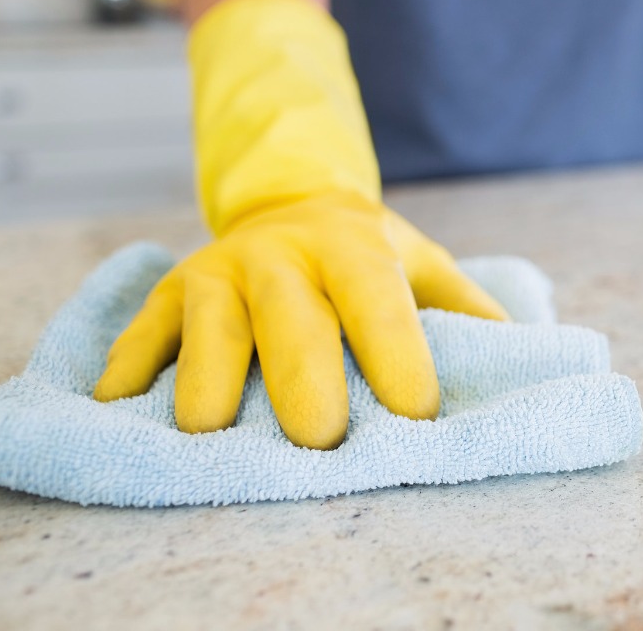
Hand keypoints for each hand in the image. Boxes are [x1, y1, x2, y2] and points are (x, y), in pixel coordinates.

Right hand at [93, 192, 507, 449]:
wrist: (292, 201)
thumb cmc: (369, 255)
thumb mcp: (424, 264)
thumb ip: (468, 309)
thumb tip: (524, 361)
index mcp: (354, 252)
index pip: (379, 304)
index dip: (398, 356)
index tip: (417, 414)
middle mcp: (282, 257)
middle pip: (291, 321)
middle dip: (303, 381)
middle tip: (320, 441)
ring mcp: (219, 272)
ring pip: (208, 327)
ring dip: (206, 379)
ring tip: (209, 431)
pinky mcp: (169, 291)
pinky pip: (142, 331)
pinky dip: (128, 369)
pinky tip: (118, 406)